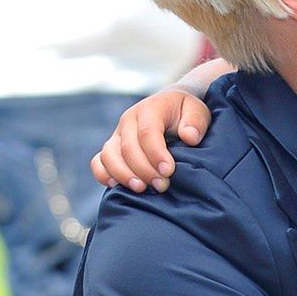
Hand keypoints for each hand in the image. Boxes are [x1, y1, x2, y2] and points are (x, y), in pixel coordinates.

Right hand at [89, 86, 210, 192]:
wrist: (170, 106)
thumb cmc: (185, 112)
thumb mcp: (198, 111)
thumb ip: (196, 122)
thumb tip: (190, 137)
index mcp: (149, 109)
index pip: (147, 132)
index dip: (156, 154)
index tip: (168, 171)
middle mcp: (128, 120)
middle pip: (128, 148)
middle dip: (144, 170)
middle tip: (162, 185)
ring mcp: (117, 135)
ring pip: (109, 156)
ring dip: (123, 175)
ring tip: (141, 189)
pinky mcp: (111, 148)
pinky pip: (98, 162)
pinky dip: (104, 175)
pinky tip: (117, 187)